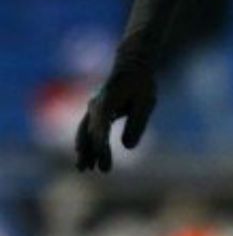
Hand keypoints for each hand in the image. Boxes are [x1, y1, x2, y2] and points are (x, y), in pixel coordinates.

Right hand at [74, 54, 156, 172]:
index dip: (101, 149)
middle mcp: (95, 105)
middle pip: (87, 132)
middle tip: (86, 170)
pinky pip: (87, 129)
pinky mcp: (95, 111)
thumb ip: (138, 123)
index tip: (105, 165)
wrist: (131, 65)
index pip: (101, 130)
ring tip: (83, 169)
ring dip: (83, 150)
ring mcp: (93, 107)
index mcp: (107, 102)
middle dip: (87, 152)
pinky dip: (87, 142)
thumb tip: (127, 147)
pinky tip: (88, 157)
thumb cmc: (141, 83)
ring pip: (84, 132)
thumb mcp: (146, 102)